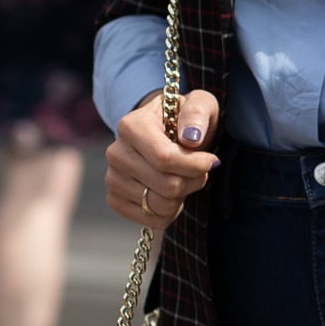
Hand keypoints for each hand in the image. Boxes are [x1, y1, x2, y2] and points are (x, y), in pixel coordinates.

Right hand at [106, 86, 220, 227]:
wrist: (164, 135)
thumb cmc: (185, 119)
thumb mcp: (198, 105)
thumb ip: (197, 113)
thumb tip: (190, 137)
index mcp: (131, 126)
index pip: (165, 158)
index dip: (195, 166)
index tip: (212, 161)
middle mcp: (116, 153)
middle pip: (167, 185)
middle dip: (193, 181)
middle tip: (199, 171)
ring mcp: (112, 178)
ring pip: (161, 205)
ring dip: (182, 197)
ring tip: (182, 178)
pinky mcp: (115, 200)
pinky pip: (152, 220)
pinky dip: (170, 212)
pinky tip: (170, 194)